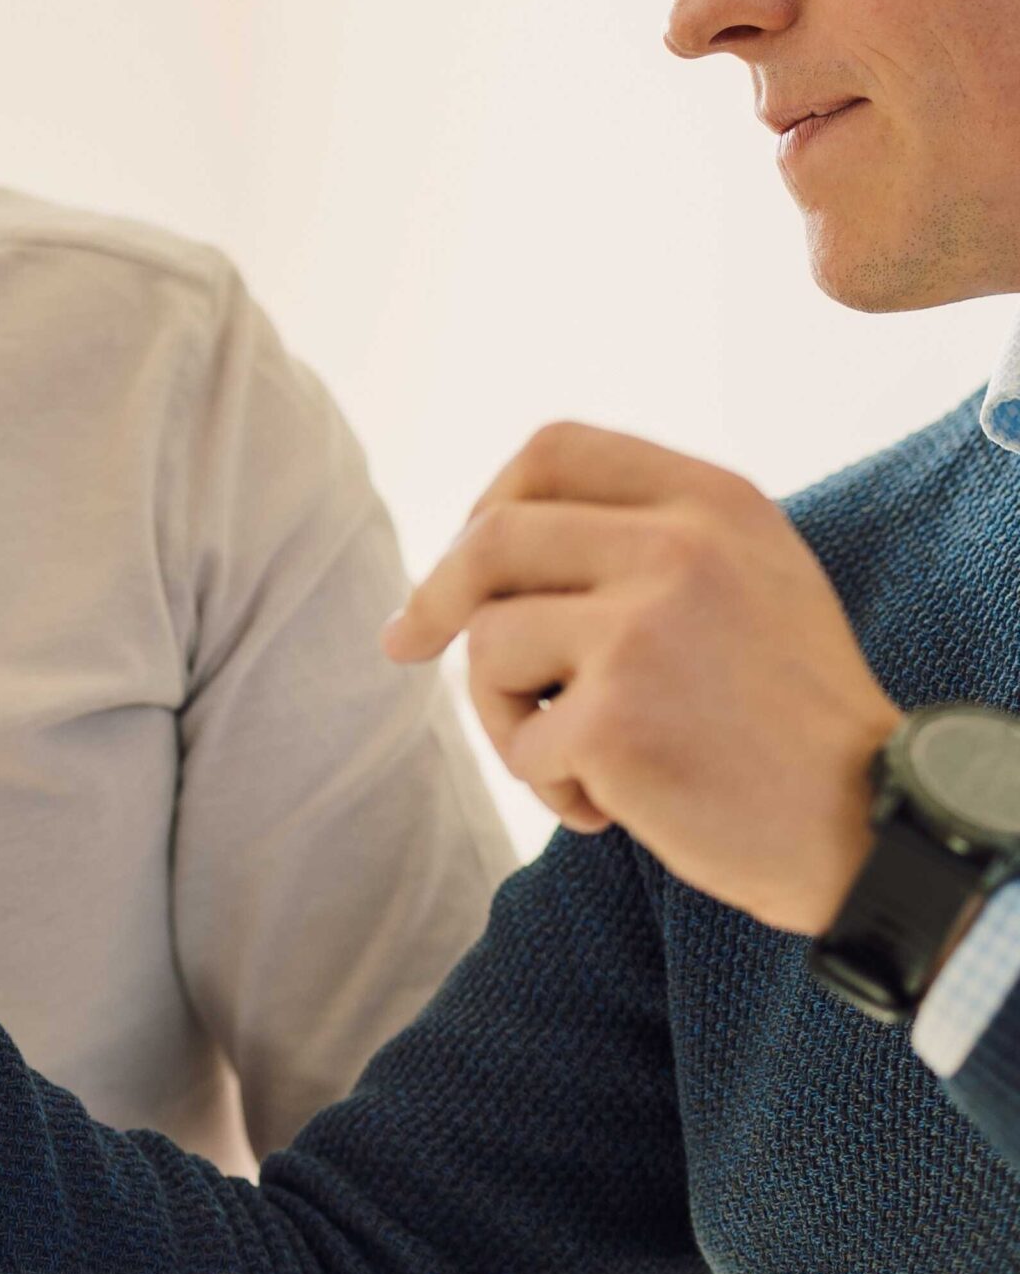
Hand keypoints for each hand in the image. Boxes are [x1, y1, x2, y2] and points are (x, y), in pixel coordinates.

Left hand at [382, 422, 901, 934]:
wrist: (868, 822)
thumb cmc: (788, 715)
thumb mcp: (747, 579)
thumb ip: (642, 539)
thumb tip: (477, 541)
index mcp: (711, 500)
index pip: (553, 451)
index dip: (486, 502)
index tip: (461, 561)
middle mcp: (680, 547)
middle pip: (491, 539)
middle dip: (435, 598)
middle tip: (405, 644)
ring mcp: (644, 629)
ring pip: (489, 646)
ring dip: (504, 717)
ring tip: (574, 762)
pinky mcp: (616, 718)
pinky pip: (521, 745)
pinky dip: (549, 787)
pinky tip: (612, 810)